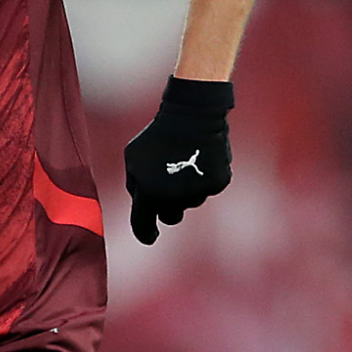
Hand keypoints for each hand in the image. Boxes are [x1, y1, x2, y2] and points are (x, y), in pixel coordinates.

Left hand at [122, 76, 232, 245]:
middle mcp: (174, 197)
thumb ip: (134, 185)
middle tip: (168, 188)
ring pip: (190, 202)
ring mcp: (198, 191)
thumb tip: (142, 204)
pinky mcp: (217, 183)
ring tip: (182, 163)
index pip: (143, 225)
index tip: (150, 237)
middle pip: (171, 217)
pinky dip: (202, 179)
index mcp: (149, 193)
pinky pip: (207, 190)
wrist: (192, 115)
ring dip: (185, 190)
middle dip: (167, 208)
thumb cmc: (157, 136)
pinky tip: (200, 159)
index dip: (145, 234)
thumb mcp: (133, 158)